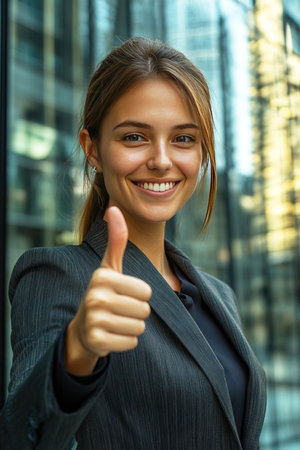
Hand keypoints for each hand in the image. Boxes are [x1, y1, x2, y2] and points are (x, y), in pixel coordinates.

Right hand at [65, 207, 151, 374]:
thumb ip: (117, 239)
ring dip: (132, 326)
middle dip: (137, 312)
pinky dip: (126, 341)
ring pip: (140, 327)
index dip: (139, 294)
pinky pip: (131, 342)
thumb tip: (115, 208)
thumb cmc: (103, 292)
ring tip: (116, 321)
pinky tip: (112, 334)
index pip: (146, 291)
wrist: (82, 328)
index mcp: (102, 276)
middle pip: (145, 310)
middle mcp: (95, 297)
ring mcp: (94, 321)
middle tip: (119, 310)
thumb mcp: (109, 267)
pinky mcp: (96, 342)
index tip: (122, 294)